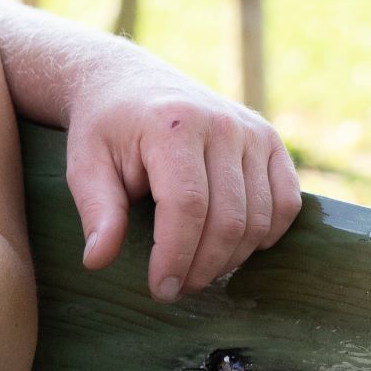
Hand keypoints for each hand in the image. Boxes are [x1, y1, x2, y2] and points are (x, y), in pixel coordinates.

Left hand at [67, 73, 303, 302]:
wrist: (129, 81)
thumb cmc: (105, 129)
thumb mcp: (85, 165)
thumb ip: (98, 212)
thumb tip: (97, 261)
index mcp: (173, 125)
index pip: (187, 207)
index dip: (177, 256)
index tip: (161, 289)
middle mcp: (221, 124)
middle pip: (228, 218)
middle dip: (204, 266)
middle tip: (177, 289)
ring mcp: (251, 130)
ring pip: (259, 216)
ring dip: (232, 258)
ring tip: (197, 272)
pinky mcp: (270, 140)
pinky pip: (286, 201)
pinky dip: (266, 234)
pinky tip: (234, 249)